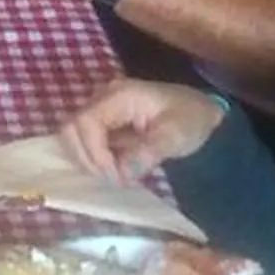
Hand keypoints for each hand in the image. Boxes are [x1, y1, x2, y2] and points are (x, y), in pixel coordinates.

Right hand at [63, 79, 227, 181]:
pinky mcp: (104, 122)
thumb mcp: (177, 135)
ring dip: (88, 161)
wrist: (202, 115)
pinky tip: (114, 170)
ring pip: (73, 136)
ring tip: (115, 176)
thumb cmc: (191, 120)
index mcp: (120, 95)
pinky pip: (85, 141)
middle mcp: (103, 97)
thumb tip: (123, 171)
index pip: (86, 123)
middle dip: (87, 159)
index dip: (95, 153)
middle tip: (113, 179)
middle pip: (72, 128)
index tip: (117, 175)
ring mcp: (101, 109)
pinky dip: (94, 159)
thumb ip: (149, 151)